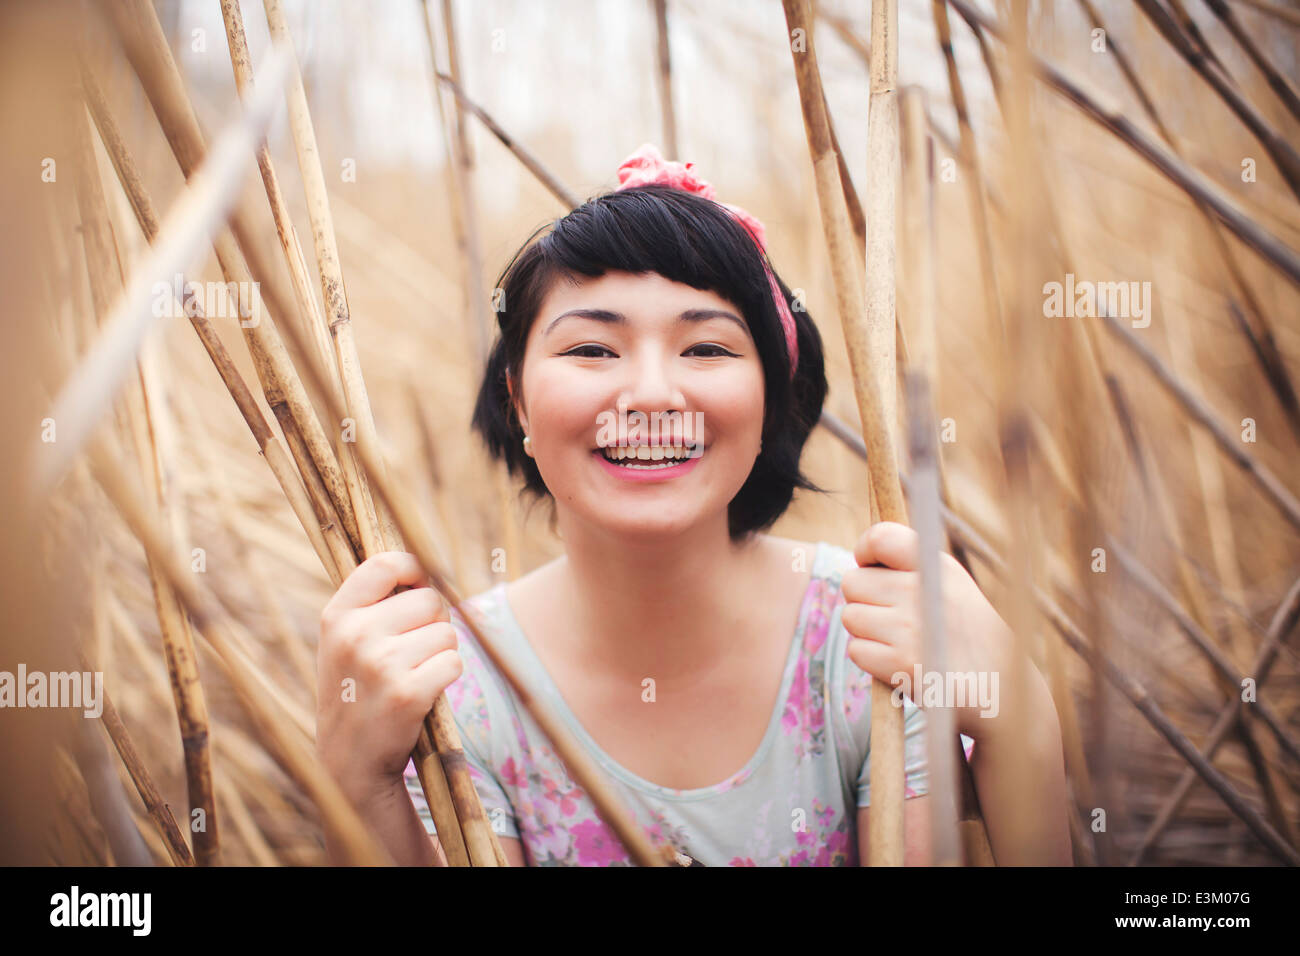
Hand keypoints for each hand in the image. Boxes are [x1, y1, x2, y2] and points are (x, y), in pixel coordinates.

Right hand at [316, 552, 461, 805]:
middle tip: (414, 651)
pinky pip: (454, 663)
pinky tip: (423, 693)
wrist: (347, 762)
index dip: (414, 569)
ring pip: (447, 633)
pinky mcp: (407, 693)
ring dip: (442, 653)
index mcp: (336, 616)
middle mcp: (355, 635)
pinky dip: (448, 677)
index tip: (419, 585)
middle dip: (434, 622)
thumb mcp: (343, 642)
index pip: (385, 564)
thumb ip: (373, 603)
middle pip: (431, 600)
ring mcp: (380, 665)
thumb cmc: (355, 691)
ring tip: (414, 675)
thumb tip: (424, 566)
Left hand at [840, 522, 1025, 739]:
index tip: (869, 566)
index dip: (864, 551)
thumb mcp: (950, 585)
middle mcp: (922, 591)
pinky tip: (899, 661)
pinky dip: (871, 659)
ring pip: (850, 617)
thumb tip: (857, 563)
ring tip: (900, 640)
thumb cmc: (965, 634)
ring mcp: (909, 628)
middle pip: (852, 582)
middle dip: (863, 600)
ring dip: (866, 631)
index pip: (880, 538)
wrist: (999, 689)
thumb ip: (908, 567)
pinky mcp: (900, 662)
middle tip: (892, 616)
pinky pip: (856, 650)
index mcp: (937, 565)